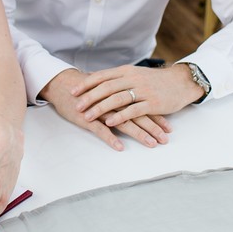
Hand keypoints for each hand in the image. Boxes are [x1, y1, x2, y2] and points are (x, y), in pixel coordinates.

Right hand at [41, 70, 170, 149]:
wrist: (64, 85)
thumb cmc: (87, 90)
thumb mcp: (108, 91)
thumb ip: (123, 97)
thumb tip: (139, 105)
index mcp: (120, 95)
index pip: (142, 107)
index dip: (156, 118)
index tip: (168, 129)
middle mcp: (113, 102)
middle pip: (137, 115)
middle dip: (153, 128)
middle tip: (165, 139)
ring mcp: (100, 110)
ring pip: (123, 122)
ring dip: (138, 133)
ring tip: (151, 143)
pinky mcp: (86, 118)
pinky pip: (100, 129)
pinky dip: (110, 137)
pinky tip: (120, 146)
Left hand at [73, 64, 201, 128]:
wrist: (180, 83)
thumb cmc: (155, 81)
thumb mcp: (135, 74)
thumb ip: (117, 77)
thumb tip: (96, 79)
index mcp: (126, 71)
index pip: (102, 76)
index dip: (86, 84)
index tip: (73, 91)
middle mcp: (133, 78)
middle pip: (106, 87)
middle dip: (89, 97)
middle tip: (77, 106)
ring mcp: (143, 90)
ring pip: (117, 98)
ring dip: (100, 108)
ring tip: (88, 116)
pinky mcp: (152, 103)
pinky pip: (133, 110)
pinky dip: (120, 116)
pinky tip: (109, 122)